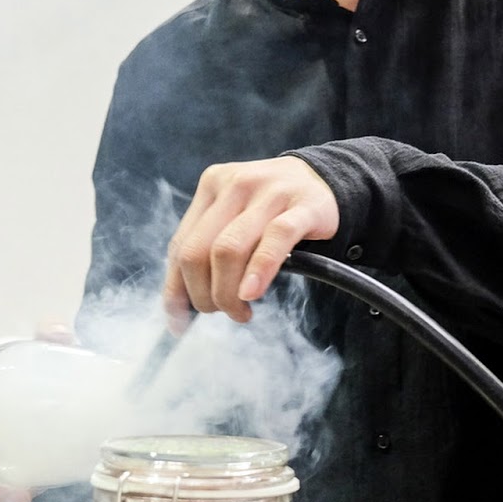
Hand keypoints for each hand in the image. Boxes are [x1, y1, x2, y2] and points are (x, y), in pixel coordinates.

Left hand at [164, 155, 339, 327]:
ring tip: (241, 311)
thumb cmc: (275, 208)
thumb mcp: (236, 218)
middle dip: (203, 295)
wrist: (327, 180)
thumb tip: (177, 309)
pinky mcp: (303, 206)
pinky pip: (275, 238)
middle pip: (199, 251)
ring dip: (227, 292)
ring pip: (229, 249)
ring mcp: (270, 193)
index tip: (180, 321)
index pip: (180, 245)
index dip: (175, 289)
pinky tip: (253, 293)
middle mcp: (236, 184)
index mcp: (212, 185)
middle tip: (221, 312)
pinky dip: (259, 270)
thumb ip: (207, 251)